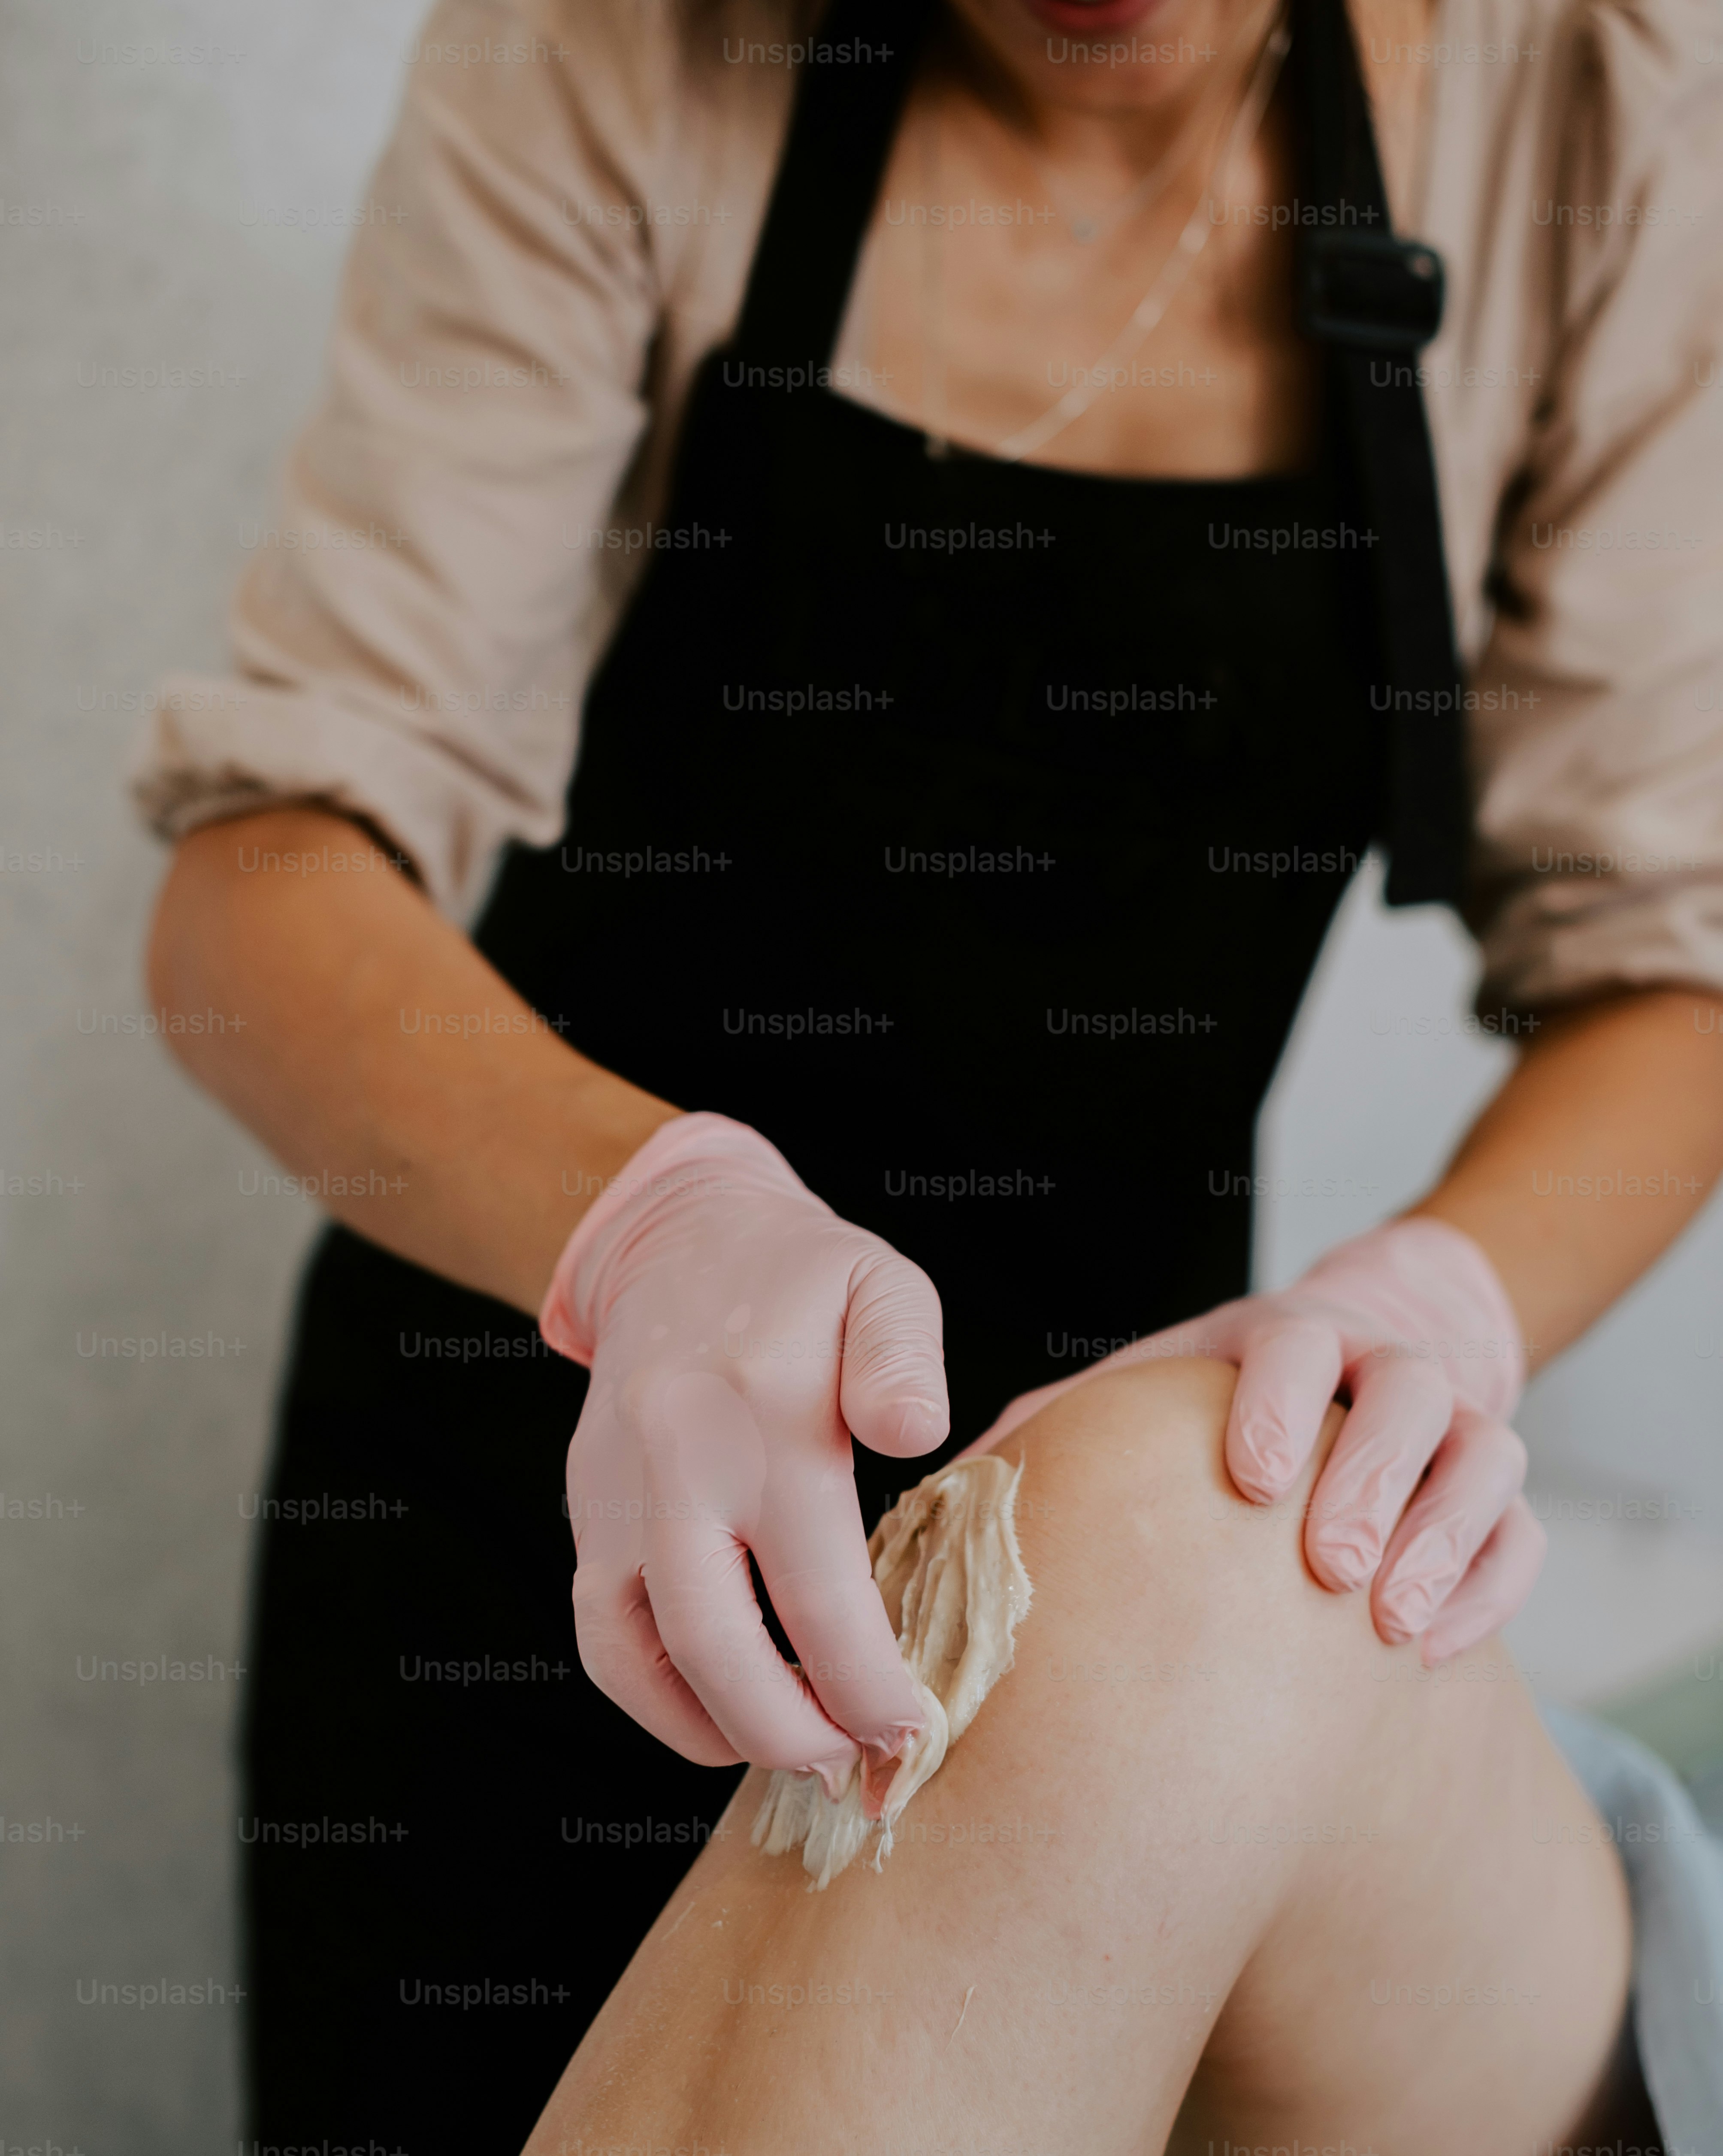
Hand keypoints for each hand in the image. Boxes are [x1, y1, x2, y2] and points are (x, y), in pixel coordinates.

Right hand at [541, 1113, 948, 1794]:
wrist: (679, 1238)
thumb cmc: (803, 1275)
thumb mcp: (879, 1283)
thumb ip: (904, 1358)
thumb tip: (918, 1434)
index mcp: (761, 1414)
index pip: (817, 1590)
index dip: (868, 1682)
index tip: (915, 1731)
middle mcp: (675, 1461)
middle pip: (714, 1642)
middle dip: (790, 1731)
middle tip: (859, 1768)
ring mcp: (617, 1492)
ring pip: (640, 1653)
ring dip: (718, 1727)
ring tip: (799, 1753)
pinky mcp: (586, 1511)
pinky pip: (603, 1634)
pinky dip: (657, 1698)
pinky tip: (724, 1718)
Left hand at [961, 1218, 1541, 1662]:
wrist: (1352, 1363)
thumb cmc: (1223, 1395)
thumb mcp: (1153, 1380)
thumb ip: (1070, 1417)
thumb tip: (956, 1476)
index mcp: (1290, 1334)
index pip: (1299, 1342)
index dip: (1276, 1401)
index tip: (1245, 1477)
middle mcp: (1383, 1366)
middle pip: (1408, 1398)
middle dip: (1369, 1478)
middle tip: (1325, 1566)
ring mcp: (1454, 1424)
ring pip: (1484, 1458)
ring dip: (1442, 1536)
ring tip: (1385, 1622)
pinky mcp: (1496, 1494)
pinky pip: (1520, 1536)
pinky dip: (1487, 1590)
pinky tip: (1429, 1653)